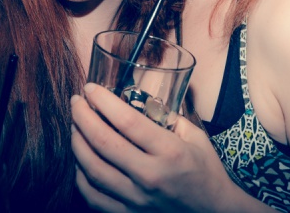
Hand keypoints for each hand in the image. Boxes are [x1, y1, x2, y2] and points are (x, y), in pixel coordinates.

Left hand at [70, 83, 249, 212]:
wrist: (214, 212)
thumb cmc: (206, 172)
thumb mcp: (195, 136)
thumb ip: (168, 117)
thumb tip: (140, 100)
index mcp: (170, 151)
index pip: (127, 120)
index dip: (103, 101)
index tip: (90, 88)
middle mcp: (150, 176)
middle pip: (103, 142)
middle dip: (82, 116)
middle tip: (76, 102)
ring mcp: (137, 199)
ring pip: (92, 169)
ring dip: (77, 143)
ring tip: (75, 127)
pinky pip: (93, 196)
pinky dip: (81, 175)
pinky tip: (82, 160)